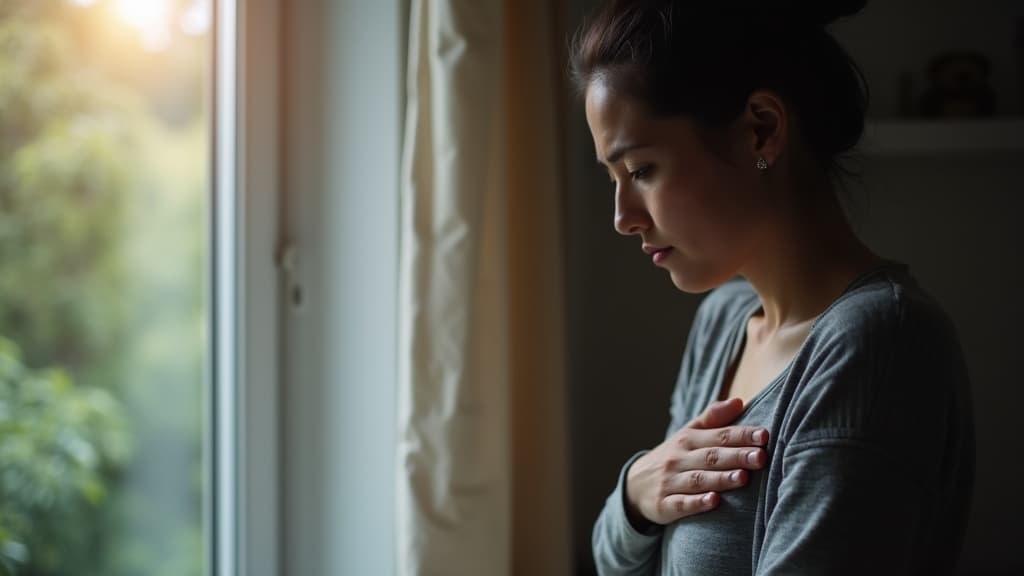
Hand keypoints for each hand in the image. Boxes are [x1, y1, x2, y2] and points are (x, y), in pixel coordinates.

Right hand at [624, 397, 768, 526]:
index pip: (718, 435)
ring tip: (742, 477)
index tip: (764, 435)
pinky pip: (681, 504)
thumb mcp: (688, 434)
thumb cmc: (673, 457)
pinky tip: (713, 501)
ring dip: (720, 478)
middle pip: (711, 457)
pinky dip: (697, 503)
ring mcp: (670, 482)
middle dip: (736, 456)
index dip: (741, 435)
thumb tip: (740, 401)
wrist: (635, 484)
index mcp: (688, 439)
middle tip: (761, 457)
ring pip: (698, 480)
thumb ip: (714, 418)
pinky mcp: (664, 505)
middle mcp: (678, 459)